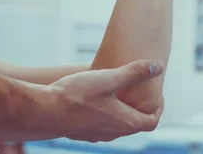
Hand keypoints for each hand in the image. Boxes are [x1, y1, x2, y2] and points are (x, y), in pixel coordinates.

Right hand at [46, 59, 164, 141]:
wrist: (44, 112)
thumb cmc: (76, 95)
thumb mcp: (108, 78)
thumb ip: (134, 73)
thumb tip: (158, 67)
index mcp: (124, 122)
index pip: (152, 121)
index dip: (159, 107)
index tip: (157, 93)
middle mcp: (113, 133)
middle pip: (136, 124)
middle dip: (142, 107)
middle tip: (141, 89)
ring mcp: (96, 134)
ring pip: (118, 125)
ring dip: (124, 110)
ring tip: (121, 92)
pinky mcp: (83, 132)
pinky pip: (103, 124)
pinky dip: (108, 113)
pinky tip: (99, 98)